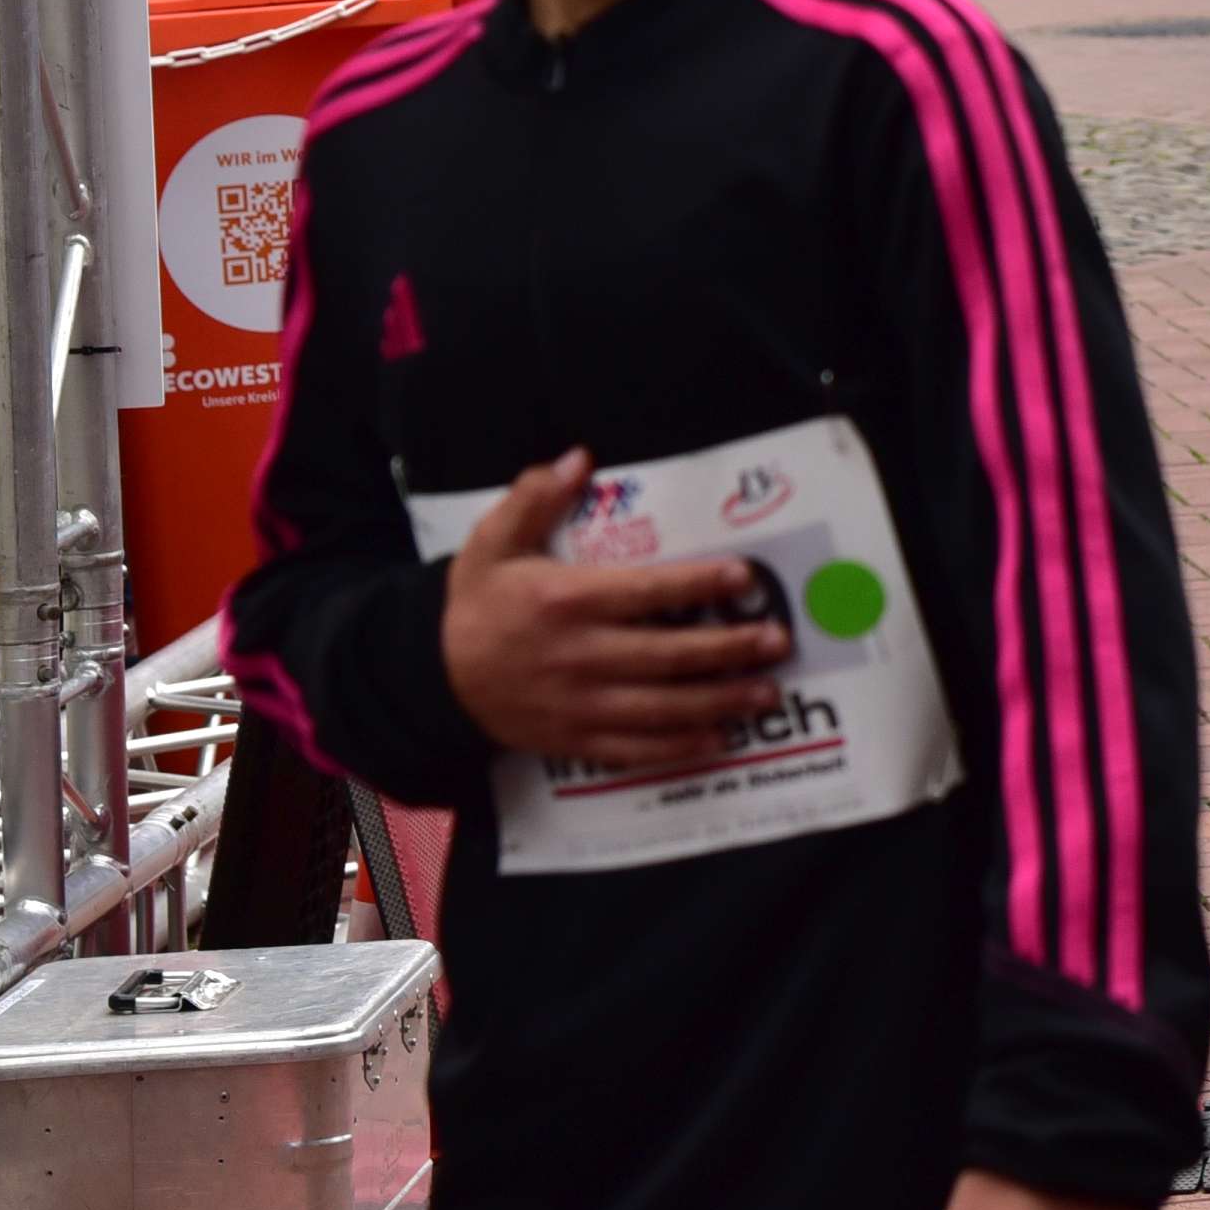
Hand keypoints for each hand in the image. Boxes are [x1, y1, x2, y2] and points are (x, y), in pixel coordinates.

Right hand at [438, 450, 791, 767]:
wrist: (432, 676)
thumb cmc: (475, 603)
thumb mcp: (492, 541)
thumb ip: (533, 497)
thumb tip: (578, 459)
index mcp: (565, 602)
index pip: (646, 592)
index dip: (698, 585)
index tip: (744, 576)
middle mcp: (579, 656)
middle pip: (667, 656)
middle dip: (728, 650)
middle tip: (777, 640)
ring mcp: (579, 704)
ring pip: (661, 709)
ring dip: (719, 702)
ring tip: (766, 693)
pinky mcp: (574, 740)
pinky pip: (634, 750)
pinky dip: (678, 748)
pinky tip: (717, 738)